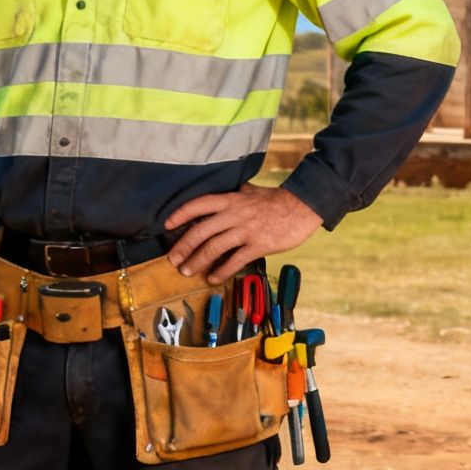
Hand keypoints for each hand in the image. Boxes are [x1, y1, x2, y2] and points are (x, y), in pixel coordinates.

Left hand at [164, 184, 321, 282]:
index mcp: (231, 199)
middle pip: (201, 231)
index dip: (181, 214)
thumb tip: (226, 194)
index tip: (168, 225)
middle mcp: (235, 214)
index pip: (199, 204)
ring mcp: (246, 230)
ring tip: (187, 271)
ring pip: (214, 247)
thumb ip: (236, 194)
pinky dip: (221, 271)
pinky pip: (235, 260)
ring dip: (197, 261)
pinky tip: (213, 278)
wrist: (302, 207)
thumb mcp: (252, 192)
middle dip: (183, 246)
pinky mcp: (258, 245)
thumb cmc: (276, 200)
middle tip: (173, 259)